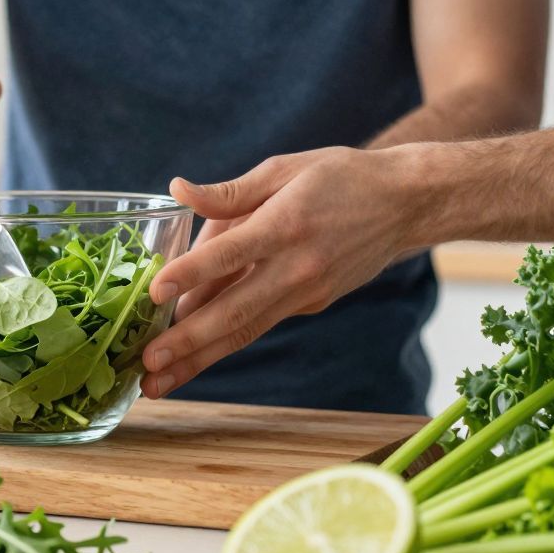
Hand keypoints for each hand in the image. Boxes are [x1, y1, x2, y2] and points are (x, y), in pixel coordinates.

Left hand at [140, 147, 415, 397]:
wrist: (407, 204)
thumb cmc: (340, 176)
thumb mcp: (284, 168)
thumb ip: (230, 191)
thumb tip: (178, 190)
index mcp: (287, 224)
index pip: (231, 253)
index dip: (192, 272)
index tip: (156, 291)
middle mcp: (297, 267)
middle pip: (235, 311)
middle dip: (188, 343)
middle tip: (146, 366)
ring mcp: (307, 292)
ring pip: (245, 330)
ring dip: (199, 360)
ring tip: (158, 384)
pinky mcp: (312, 304)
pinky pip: (259, 322)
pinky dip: (223, 341)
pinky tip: (190, 357)